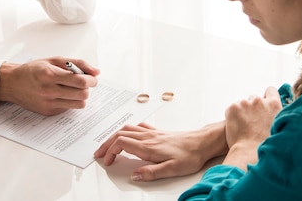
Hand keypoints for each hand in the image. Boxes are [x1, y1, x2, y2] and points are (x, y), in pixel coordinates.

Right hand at [0, 58, 99, 115]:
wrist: (13, 83)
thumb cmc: (33, 69)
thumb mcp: (54, 60)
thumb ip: (77, 63)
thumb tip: (97, 71)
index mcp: (51, 75)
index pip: (81, 81)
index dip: (91, 80)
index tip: (92, 78)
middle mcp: (49, 91)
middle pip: (82, 94)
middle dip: (87, 88)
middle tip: (84, 83)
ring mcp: (48, 103)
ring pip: (78, 104)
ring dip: (81, 96)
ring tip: (74, 89)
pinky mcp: (48, 112)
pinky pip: (68, 108)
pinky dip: (70, 101)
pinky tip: (62, 94)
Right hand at [94, 121, 227, 180]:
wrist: (203, 142)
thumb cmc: (190, 155)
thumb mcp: (172, 169)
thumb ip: (151, 172)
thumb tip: (134, 175)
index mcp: (148, 146)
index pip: (121, 143)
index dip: (110, 152)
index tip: (107, 161)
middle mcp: (148, 137)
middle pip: (120, 134)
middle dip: (106, 143)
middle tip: (98, 153)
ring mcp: (152, 132)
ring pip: (127, 128)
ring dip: (114, 136)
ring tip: (108, 144)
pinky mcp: (158, 132)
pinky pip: (138, 126)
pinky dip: (127, 130)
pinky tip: (129, 134)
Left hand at [222, 86, 281, 168]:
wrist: (250, 152)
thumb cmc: (267, 144)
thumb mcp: (280, 127)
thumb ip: (277, 116)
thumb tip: (275, 113)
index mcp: (274, 104)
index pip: (270, 90)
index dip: (267, 96)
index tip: (265, 103)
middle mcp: (259, 100)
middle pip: (255, 98)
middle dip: (254, 107)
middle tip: (253, 121)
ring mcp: (245, 103)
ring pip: (243, 104)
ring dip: (243, 111)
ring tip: (245, 126)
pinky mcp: (233, 107)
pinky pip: (233, 108)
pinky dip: (233, 115)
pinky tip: (237, 126)